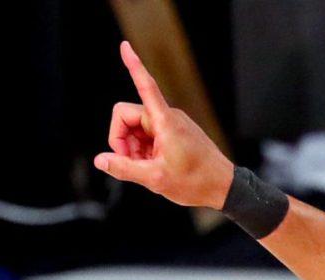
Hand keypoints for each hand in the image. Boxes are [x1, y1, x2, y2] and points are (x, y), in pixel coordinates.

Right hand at [92, 41, 234, 208]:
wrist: (224, 188)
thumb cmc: (196, 182)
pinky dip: (144, 149)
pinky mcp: (173, 132)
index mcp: (165, 121)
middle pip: (125, 116)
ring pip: (135, 128)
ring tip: (148, 167)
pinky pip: (147, 135)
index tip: (124, 46)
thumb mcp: (156, 179)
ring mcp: (171, 123)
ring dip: (133, 147)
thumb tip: (100, 160)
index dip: (134, 66)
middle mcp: (168, 116)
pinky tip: (155, 164)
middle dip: (122, 140)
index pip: (146, 86)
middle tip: (131, 163)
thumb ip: (124, 168)